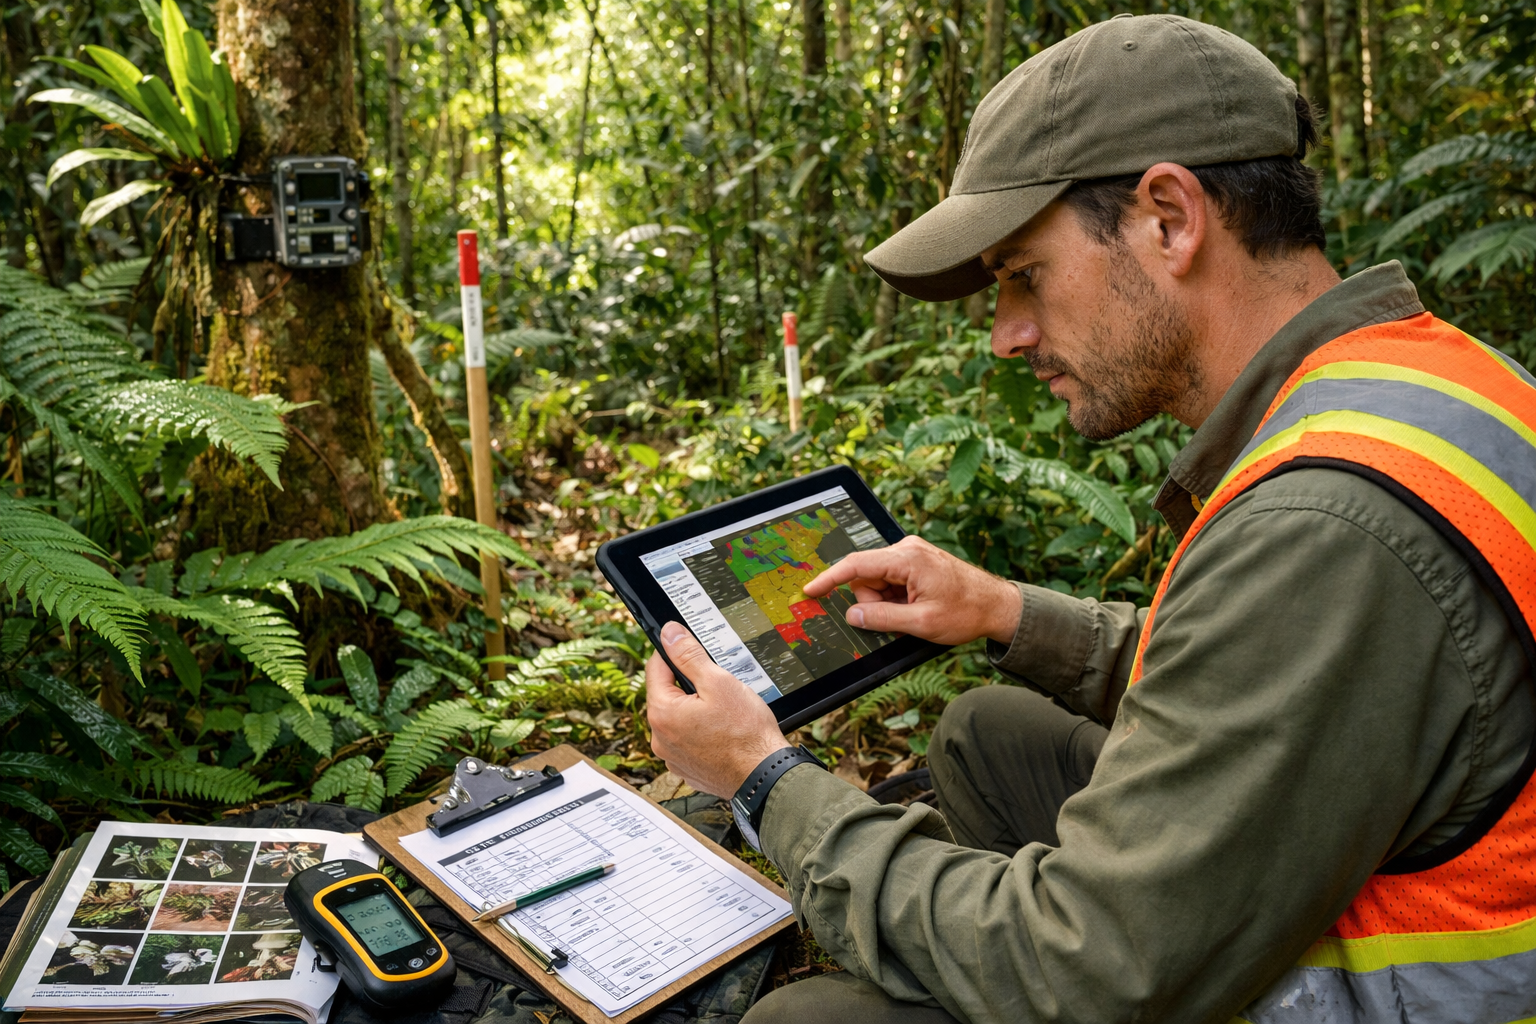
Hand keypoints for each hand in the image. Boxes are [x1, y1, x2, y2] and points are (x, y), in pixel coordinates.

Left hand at [645, 622, 788, 797]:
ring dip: (694, 710)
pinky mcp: (686, 769)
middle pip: (667, 695)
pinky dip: (700, 733)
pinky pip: (687, 741)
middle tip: (717, 687)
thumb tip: (669, 634)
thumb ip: (689, 655)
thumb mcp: (718, 682)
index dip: (674, 653)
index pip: (656, 667)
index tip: (690, 650)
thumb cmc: (745, 733)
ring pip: (678, 719)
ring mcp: (672, 757)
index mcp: (662, 713)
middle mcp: (660, 738)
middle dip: (688, 686)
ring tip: (724, 713)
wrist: (763, 775)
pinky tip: (722, 733)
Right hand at [802, 535, 1021, 645]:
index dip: (829, 579)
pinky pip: (890, 581)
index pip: (855, 565)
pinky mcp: (916, 562)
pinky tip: (915, 607)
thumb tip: (851, 616)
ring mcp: (912, 554)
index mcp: (907, 558)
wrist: (998, 606)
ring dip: (886, 603)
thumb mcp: (921, 623)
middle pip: (865, 577)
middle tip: (900, 619)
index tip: (810, 591)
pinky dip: (895, 598)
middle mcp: (907, 549)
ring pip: (876, 582)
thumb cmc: (967, 612)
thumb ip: (881, 619)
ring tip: (914, 613)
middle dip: (873, 603)